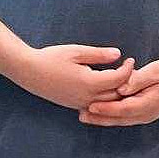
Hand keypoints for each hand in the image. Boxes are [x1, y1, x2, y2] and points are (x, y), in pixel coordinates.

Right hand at [12, 45, 133, 108]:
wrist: (28, 71)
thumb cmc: (51, 58)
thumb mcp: (75, 51)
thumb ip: (98, 54)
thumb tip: (118, 54)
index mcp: (90, 82)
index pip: (119, 79)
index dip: (128, 69)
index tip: (130, 59)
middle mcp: (88, 97)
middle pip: (117, 95)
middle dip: (127, 84)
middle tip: (130, 71)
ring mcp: (81, 104)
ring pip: (108, 104)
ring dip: (117, 94)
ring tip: (120, 80)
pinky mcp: (75, 105)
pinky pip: (97, 106)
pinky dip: (106, 100)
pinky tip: (105, 89)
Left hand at [79, 58, 158, 125]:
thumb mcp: (154, 71)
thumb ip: (138, 80)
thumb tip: (122, 88)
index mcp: (149, 104)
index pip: (124, 109)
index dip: (107, 108)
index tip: (91, 106)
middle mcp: (147, 113)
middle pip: (120, 118)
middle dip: (100, 118)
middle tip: (81, 115)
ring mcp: (145, 115)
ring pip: (121, 120)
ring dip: (103, 119)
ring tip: (84, 116)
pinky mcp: (143, 112)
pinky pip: (124, 117)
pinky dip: (111, 116)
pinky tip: (98, 113)